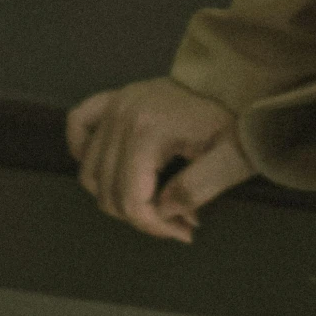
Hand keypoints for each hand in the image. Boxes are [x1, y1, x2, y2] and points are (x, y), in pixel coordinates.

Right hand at [65, 75, 255, 243]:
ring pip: (90, 172)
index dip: (155, 226)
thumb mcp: (231, 159)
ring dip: (116, 196)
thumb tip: (162, 211)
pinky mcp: (111, 98)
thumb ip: (197, 189)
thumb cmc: (237, 123)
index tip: (186, 231)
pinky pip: (78, 126)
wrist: (237, 84)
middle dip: (142, 216)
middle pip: (109, 193)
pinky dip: (83, 151)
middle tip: (178, 218)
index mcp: (148, 131)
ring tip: (154, 199)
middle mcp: (121, 117)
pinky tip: (110, 168)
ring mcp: (113, 105)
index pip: (132, 201)